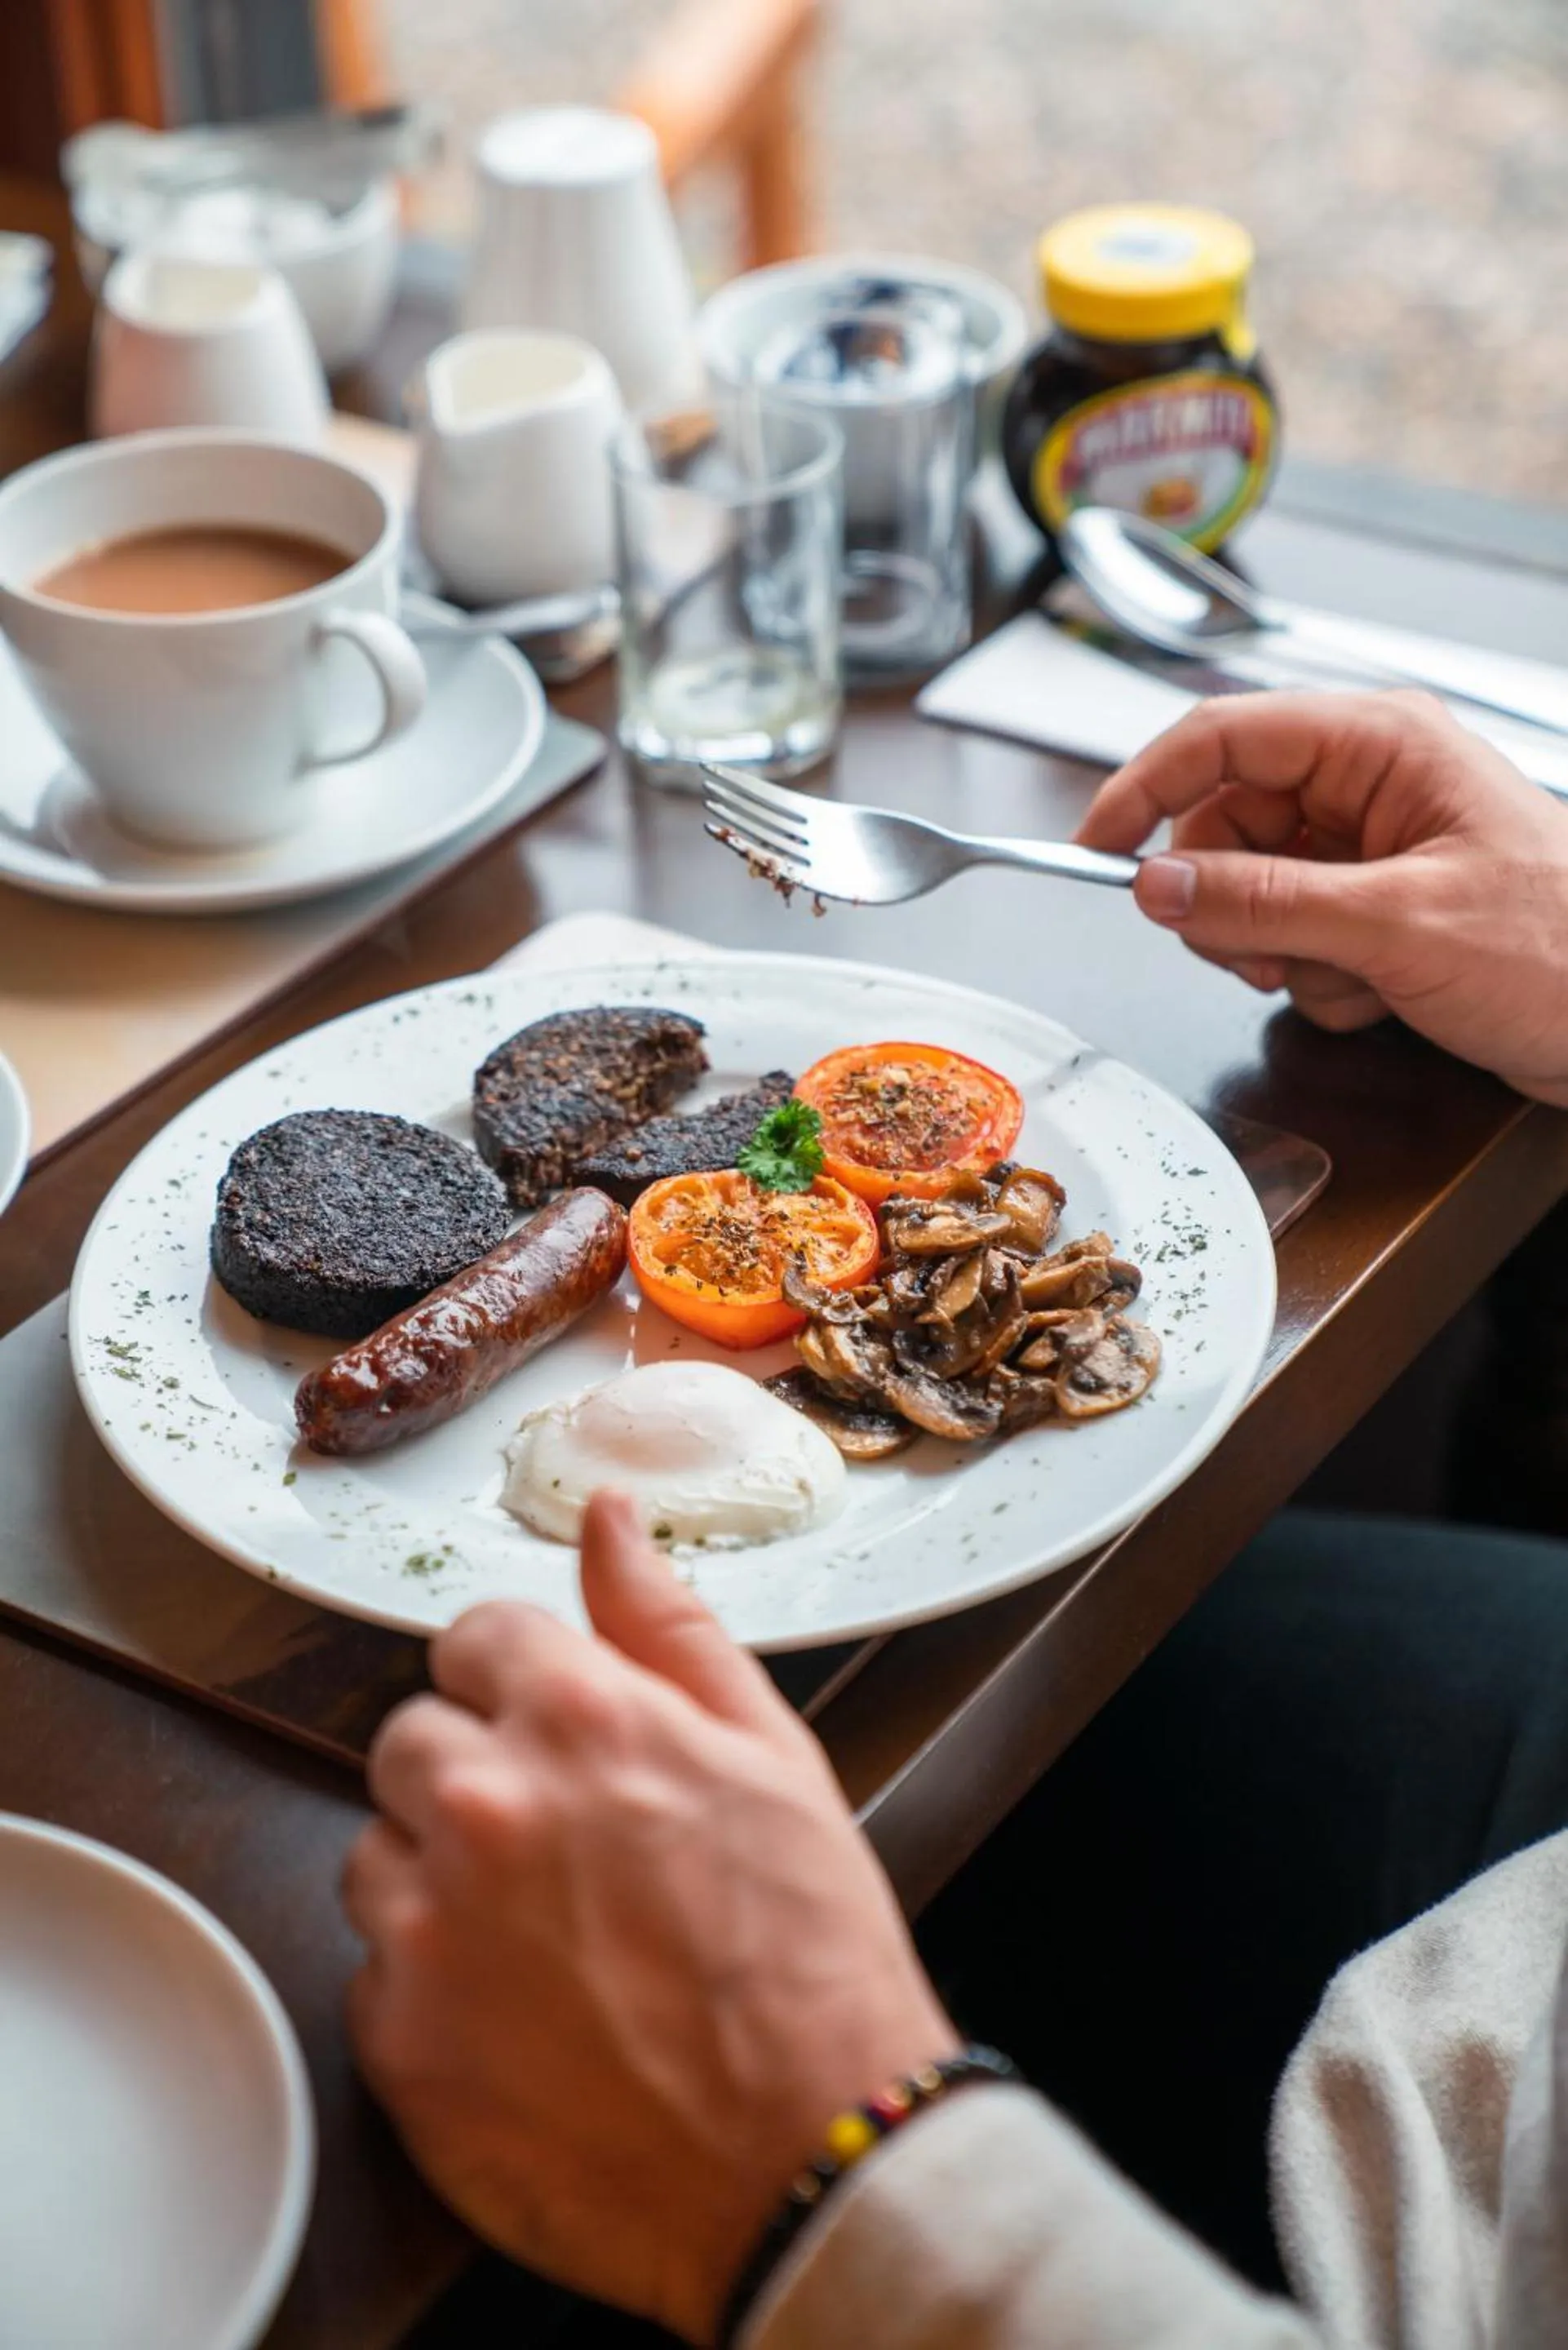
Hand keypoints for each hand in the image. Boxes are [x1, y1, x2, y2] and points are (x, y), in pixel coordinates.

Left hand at [343, 1492, 957, 2343]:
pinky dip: (433, 1988)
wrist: (805, 2153)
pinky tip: (524, 2015)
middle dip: (475, 1775)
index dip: (524, 1687)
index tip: (560, 1736)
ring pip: (377, 1854)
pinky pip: (374, 1974)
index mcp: (573, 1713)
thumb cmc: (805, 1953)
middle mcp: (480, 1802)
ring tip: (550, 1940)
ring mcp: (426, 1924)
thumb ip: (664, 1621)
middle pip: (411, 1739)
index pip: (474, 1638)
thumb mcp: (767, 1751)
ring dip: (440, 1879)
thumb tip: (607, 1516)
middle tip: (565, 1848)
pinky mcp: (397, 2038)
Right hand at [1076, 689, 1567, 1104]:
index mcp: (1379, 743)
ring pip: (1248, 894)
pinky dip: (1316, 980)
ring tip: (1347, 975)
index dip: (1145, 789)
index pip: (1222, 737)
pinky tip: (1377, 995)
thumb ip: (1264, 902)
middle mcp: (1368, 785)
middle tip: (1262, 951)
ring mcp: (1369, 851)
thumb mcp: (1397, 925)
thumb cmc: (1564, 950)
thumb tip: (1158, 885)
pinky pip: (1290, 940)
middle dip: (1230, 904)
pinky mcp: (1375, 911)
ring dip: (1277, 953)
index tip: (1095, 851)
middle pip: (1222, 827)